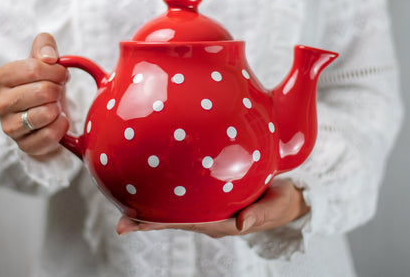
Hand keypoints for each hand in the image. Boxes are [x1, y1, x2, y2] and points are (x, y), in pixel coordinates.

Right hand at [0, 33, 69, 159]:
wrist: (47, 111)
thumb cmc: (43, 82)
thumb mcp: (44, 58)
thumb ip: (45, 45)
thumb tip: (48, 57)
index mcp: (2, 77)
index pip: (34, 68)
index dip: (56, 71)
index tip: (61, 74)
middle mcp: (0, 103)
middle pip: (44, 91)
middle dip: (58, 90)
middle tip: (57, 92)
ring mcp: (9, 126)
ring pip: (46, 114)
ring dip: (58, 108)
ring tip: (54, 106)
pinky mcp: (23, 145)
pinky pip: (49, 135)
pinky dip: (61, 127)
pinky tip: (57, 121)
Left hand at [116, 179, 309, 237]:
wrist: (287, 199)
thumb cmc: (280, 203)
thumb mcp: (275, 207)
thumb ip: (259, 214)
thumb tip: (241, 224)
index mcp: (220, 224)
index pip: (183, 224)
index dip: (158, 225)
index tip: (133, 226)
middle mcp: (210, 219)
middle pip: (173, 220)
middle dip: (147, 222)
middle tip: (121, 222)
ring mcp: (210, 210)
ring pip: (177, 210)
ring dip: (154, 209)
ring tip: (128, 205)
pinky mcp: (213, 198)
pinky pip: (187, 197)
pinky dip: (170, 194)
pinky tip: (158, 182)